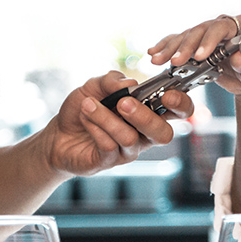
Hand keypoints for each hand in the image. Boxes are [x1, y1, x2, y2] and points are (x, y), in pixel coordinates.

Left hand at [43, 71, 185, 175]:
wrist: (59, 133)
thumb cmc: (85, 107)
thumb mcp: (95, 85)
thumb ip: (112, 80)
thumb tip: (129, 84)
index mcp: (150, 111)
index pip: (179, 111)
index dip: (182, 104)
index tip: (167, 94)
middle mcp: (144, 133)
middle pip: (164, 133)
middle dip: (145, 117)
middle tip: (123, 103)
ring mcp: (128, 150)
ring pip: (130, 138)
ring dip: (107, 118)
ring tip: (88, 105)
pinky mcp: (109, 161)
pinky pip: (109, 146)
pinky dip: (96, 127)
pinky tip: (85, 118)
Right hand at [147, 12, 240, 96]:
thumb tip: (238, 58)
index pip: (222, 28)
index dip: (209, 40)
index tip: (200, 55)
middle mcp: (224, 26)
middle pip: (200, 31)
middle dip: (185, 47)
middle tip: (175, 61)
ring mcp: (210, 35)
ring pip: (187, 36)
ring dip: (171, 48)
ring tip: (157, 59)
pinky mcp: (199, 46)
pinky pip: (180, 43)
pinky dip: (167, 47)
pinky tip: (154, 52)